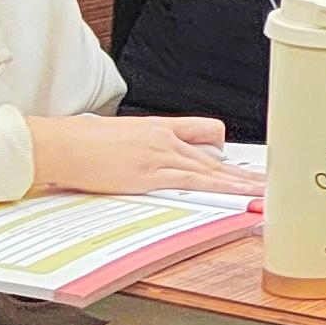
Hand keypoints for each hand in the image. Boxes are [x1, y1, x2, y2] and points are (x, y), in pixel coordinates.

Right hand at [28, 110, 258, 196]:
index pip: (204, 131)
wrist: (59, 144)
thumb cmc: (79, 143)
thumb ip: (139, 150)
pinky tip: (235, 197)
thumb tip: (142, 163)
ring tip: (262, 193)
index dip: (221, 150)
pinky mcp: (152, 174)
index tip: (237, 163)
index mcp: (157, 127)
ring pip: (212, 168)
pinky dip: (220, 190)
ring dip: (240, 183)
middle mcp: (165, 138)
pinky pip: (195, 182)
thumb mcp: (117, 139)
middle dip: (240, 171)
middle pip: (215, 153)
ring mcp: (160, 155)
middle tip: (266, 181)